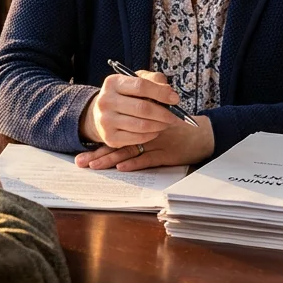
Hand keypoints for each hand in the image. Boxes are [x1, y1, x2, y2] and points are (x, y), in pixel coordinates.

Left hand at [75, 114, 213, 170]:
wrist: (202, 134)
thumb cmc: (178, 125)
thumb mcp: (159, 116)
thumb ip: (140, 115)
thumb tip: (119, 125)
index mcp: (141, 120)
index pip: (116, 128)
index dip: (98, 141)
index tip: (81, 151)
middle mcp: (145, 132)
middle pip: (118, 143)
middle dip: (98, 154)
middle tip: (81, 162)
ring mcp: (155, 143)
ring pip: (129, 151)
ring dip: (111, 159)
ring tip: (94, 166)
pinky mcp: (167, 153)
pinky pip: (148, 158)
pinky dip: (135, 163)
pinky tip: (122, 167)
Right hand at [78, 70, 181, 147]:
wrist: (102, 114)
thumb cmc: (125, 95)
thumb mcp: (136, 81)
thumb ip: (154, 80)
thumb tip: (170, 93)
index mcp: (113, 82)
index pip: (141, 86)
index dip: (161, 93)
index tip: (175, 99)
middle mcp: (105, 101)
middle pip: (142, 108)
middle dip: (163, 113)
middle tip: (174, 116)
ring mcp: (106, 120)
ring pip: (142, 125)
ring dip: (159, 125)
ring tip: (166, 123)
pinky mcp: (110, 137)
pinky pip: (138, 138)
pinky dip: (151, 135)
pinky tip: (155, 130)